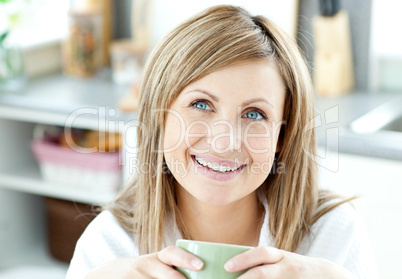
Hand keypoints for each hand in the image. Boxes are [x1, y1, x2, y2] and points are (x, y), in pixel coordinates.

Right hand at [85, 245, 203, 278]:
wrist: (107, 275)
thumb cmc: (140, 272)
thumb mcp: (153, 264)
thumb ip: (171, 268)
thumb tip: (201, 273)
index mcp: (155, 258)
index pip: (172, 253)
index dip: (186, 259)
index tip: (200, 266)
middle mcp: (144, 267)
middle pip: (171, 277)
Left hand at [224, 246, 355, 278]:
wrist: (327, 275)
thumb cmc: (296, 267)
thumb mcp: (282, 259)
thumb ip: (265, 262)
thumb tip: (237, 268)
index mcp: (280, 256)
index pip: (260, 253)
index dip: (242, 259)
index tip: (226, 266)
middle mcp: (287, 267)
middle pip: (263, 273)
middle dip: (245, 278)